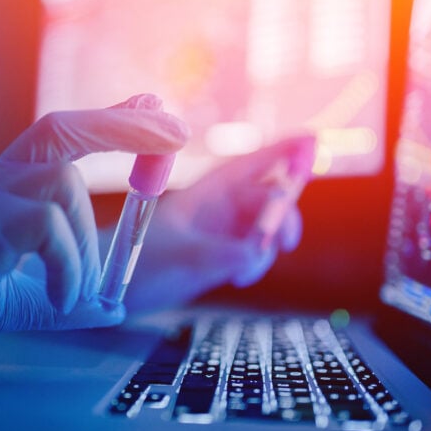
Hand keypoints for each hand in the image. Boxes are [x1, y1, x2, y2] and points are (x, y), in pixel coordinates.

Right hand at [0, 94, 189, 391]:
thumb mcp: (22, 298)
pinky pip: (44, 226)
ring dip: (87, 247)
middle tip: (177, 132)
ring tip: (75, 295)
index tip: (155, 109)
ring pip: (61, 188)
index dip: (111, 119)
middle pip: (61, 128)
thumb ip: (67, 295)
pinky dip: (67, 266)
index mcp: (7, 188)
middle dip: (123, 125)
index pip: (63, 137)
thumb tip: (113, 303)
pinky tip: (62, 298)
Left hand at [120, 135, 314, 311]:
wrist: (117, 289)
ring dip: (268, 246)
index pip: (251, 164)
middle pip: (267, 197)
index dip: (282, 151)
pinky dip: (256, 262)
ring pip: (265, 227)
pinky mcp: (221, 254)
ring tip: (245, 271)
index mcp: (207, 192)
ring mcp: (221, 230)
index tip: (312, 141)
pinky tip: (239, 277)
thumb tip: (257, 252)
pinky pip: (254, 251)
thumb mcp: (182, 257)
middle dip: (281, 216)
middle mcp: (218, 207)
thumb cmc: (141, 264)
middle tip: (283, 241)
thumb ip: (221, 253)